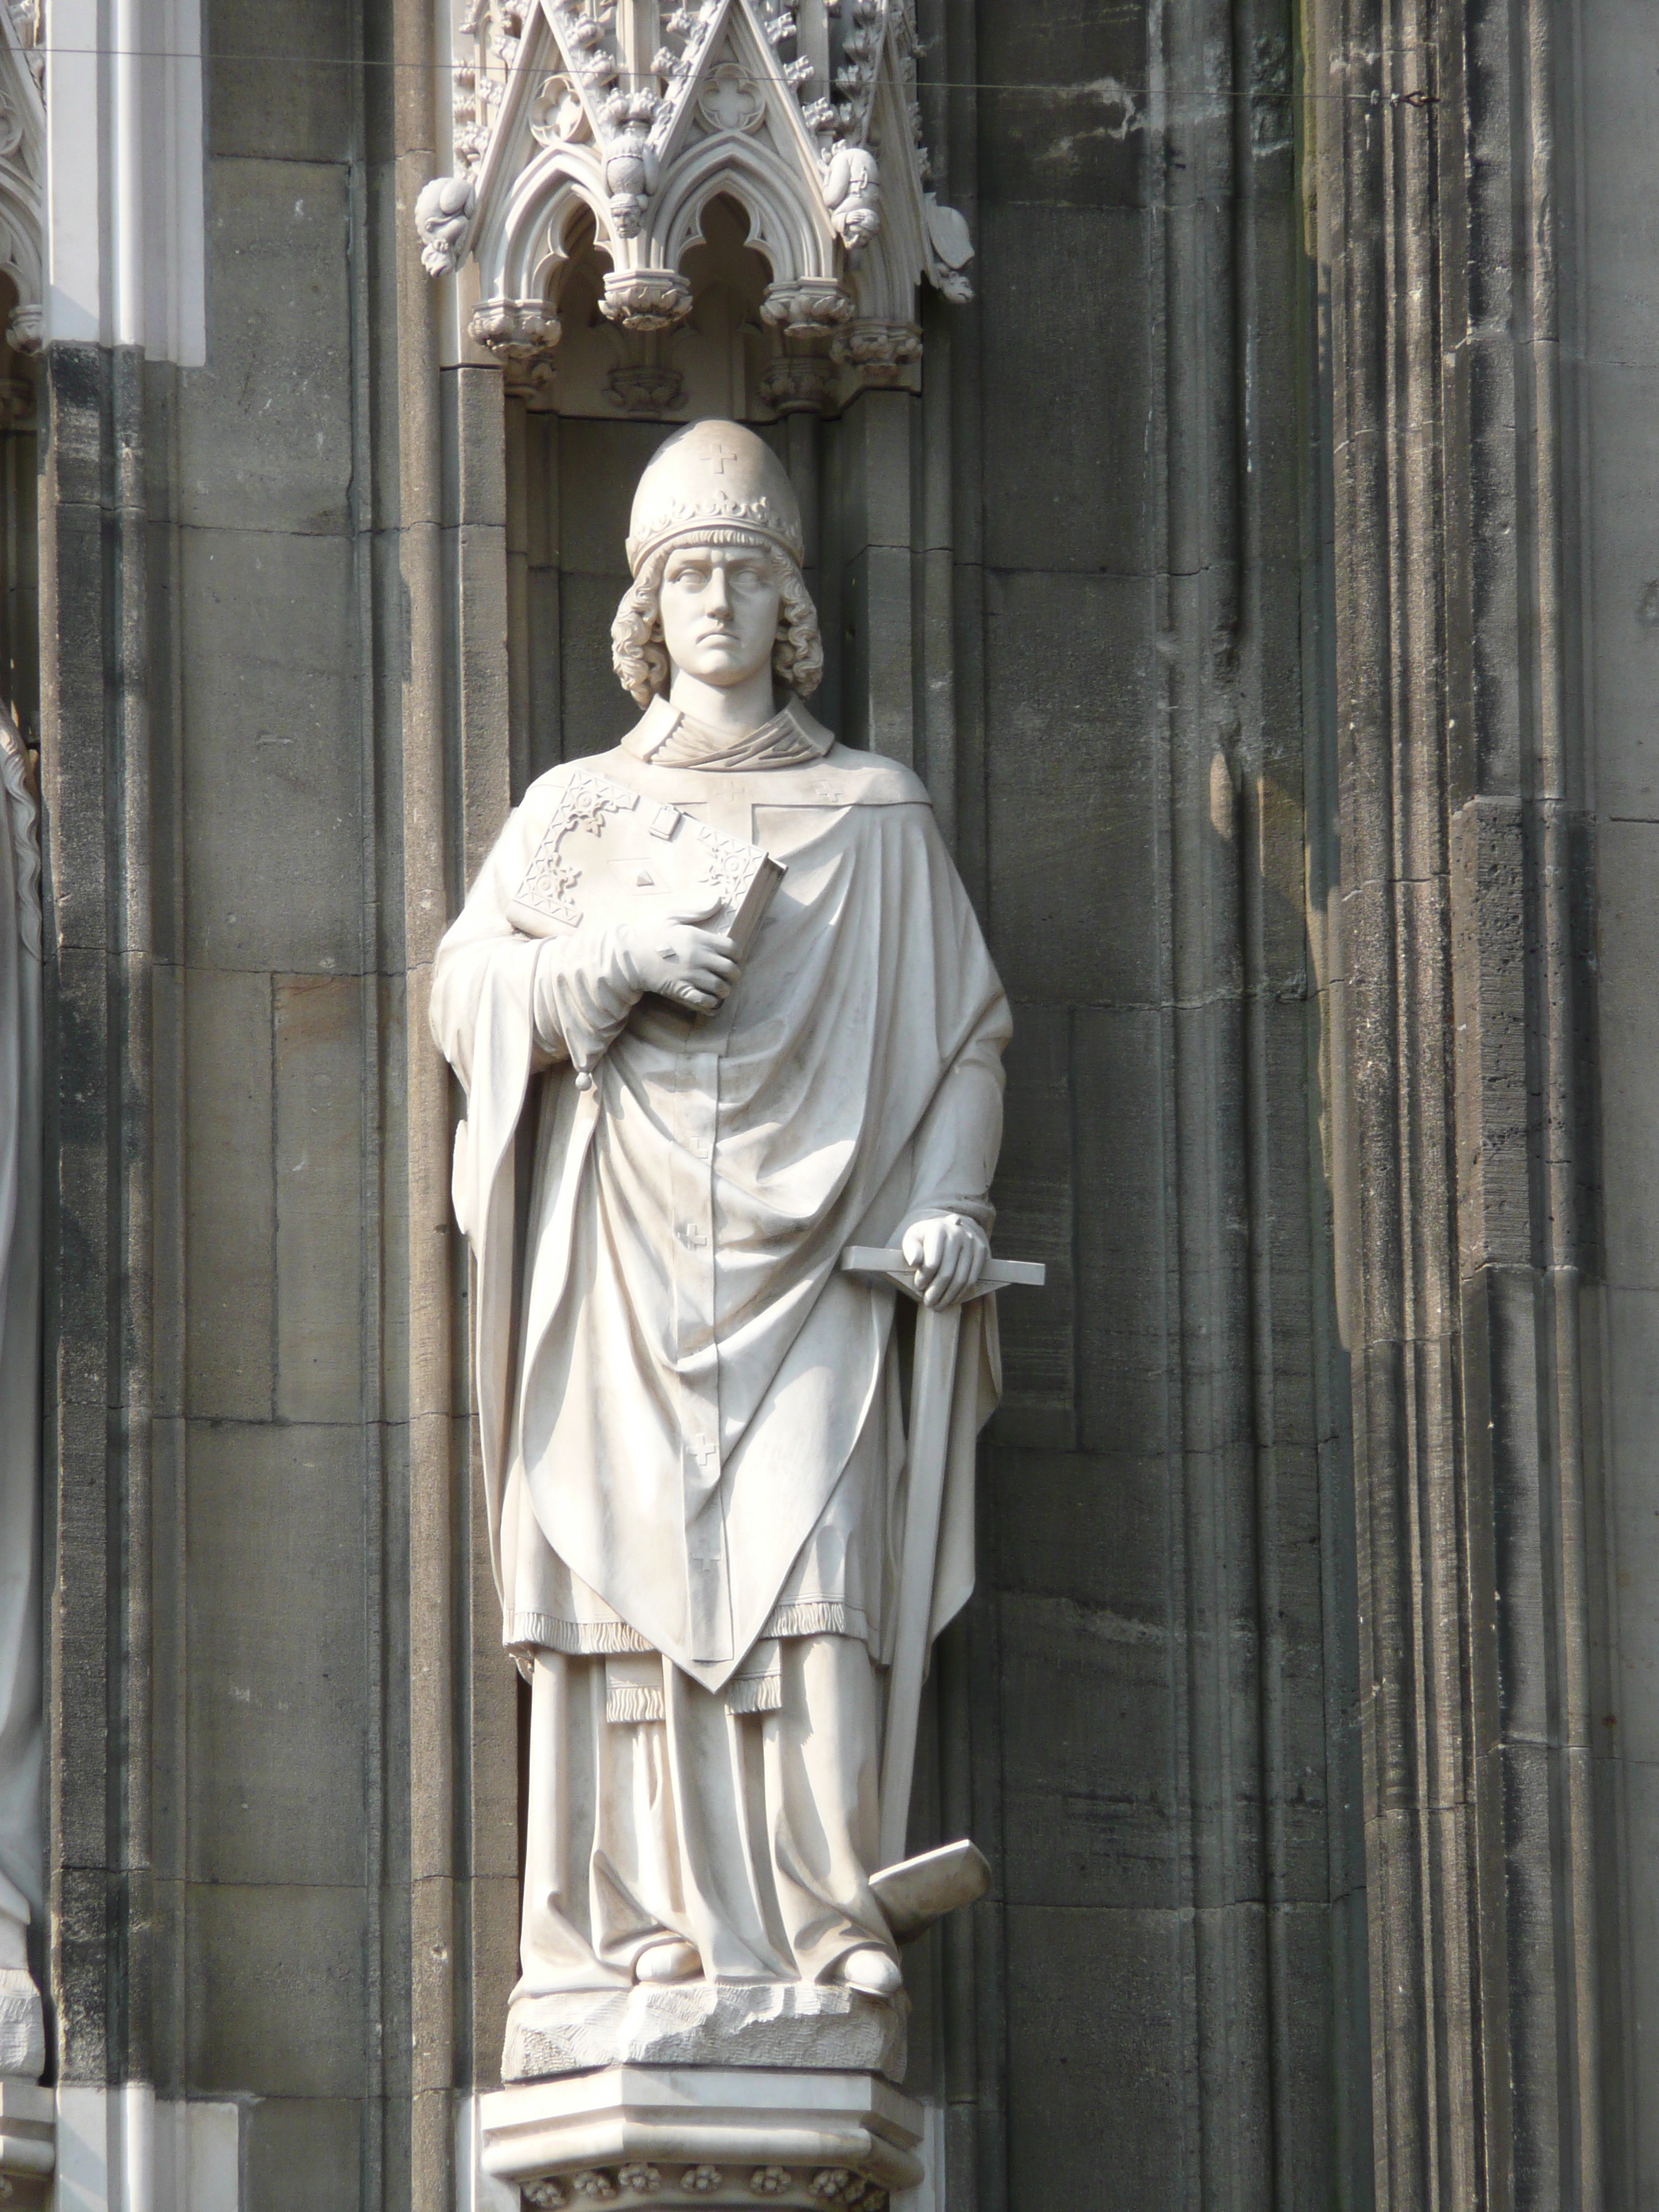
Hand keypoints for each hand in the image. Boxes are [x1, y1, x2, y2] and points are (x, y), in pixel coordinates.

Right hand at [618, 905, 740, 1014]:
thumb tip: (718, 900)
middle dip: (734, 973)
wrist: (628, 956)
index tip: (733, 958)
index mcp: (697, 938)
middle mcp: (697, 958)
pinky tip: (711, 999)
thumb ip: (697, 909)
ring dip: (724, 989)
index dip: (737, 955)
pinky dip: (712, 1003)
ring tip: (721, 987)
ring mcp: (690, 976)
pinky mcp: (681, 990)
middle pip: (730, 970)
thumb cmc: (648, 933)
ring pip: (721, 988)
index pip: (731, 948)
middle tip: (729, 974)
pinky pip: (705, 1001)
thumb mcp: (671, 915)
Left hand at [901, 1214, 988, 1308]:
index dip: (924, 1279)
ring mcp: (971, 1242)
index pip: (931, 1263)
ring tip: (939, 1305)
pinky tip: (952, 1298)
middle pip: (947, 1273)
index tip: (918, 1286)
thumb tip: (914, 1262)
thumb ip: (910, 1249)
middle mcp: (957, 1233)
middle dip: (936, 1292)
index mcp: (938, 1229)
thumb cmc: (926, 1237)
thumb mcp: (912, 1238)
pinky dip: (961, 1292)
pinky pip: (972, 1278)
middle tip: (929, 1302)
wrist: (948, 1227)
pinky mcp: (981, 1250)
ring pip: (961, 1278)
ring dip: (949, 1296)